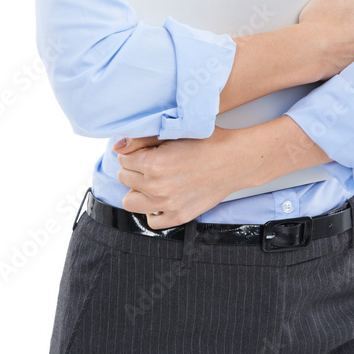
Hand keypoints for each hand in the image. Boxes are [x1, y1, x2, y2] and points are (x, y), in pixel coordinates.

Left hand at [112, 126, 252, 228]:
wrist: (236, 160)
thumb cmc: (209, 141)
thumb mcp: (175, 131)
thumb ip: (142, 139)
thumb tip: (117, 147)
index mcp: (154, 163)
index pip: (123, 159)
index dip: (133, 152)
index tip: (145, 149)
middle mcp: (157, 187)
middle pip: (124, 178)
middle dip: (134, 168)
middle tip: (150, 162)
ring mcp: (168, 205)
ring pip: (130, 202)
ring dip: (137, 190)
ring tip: (151, 180)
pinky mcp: (179, 216)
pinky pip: (151, 221)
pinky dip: (153, 210)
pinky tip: (161, 196)